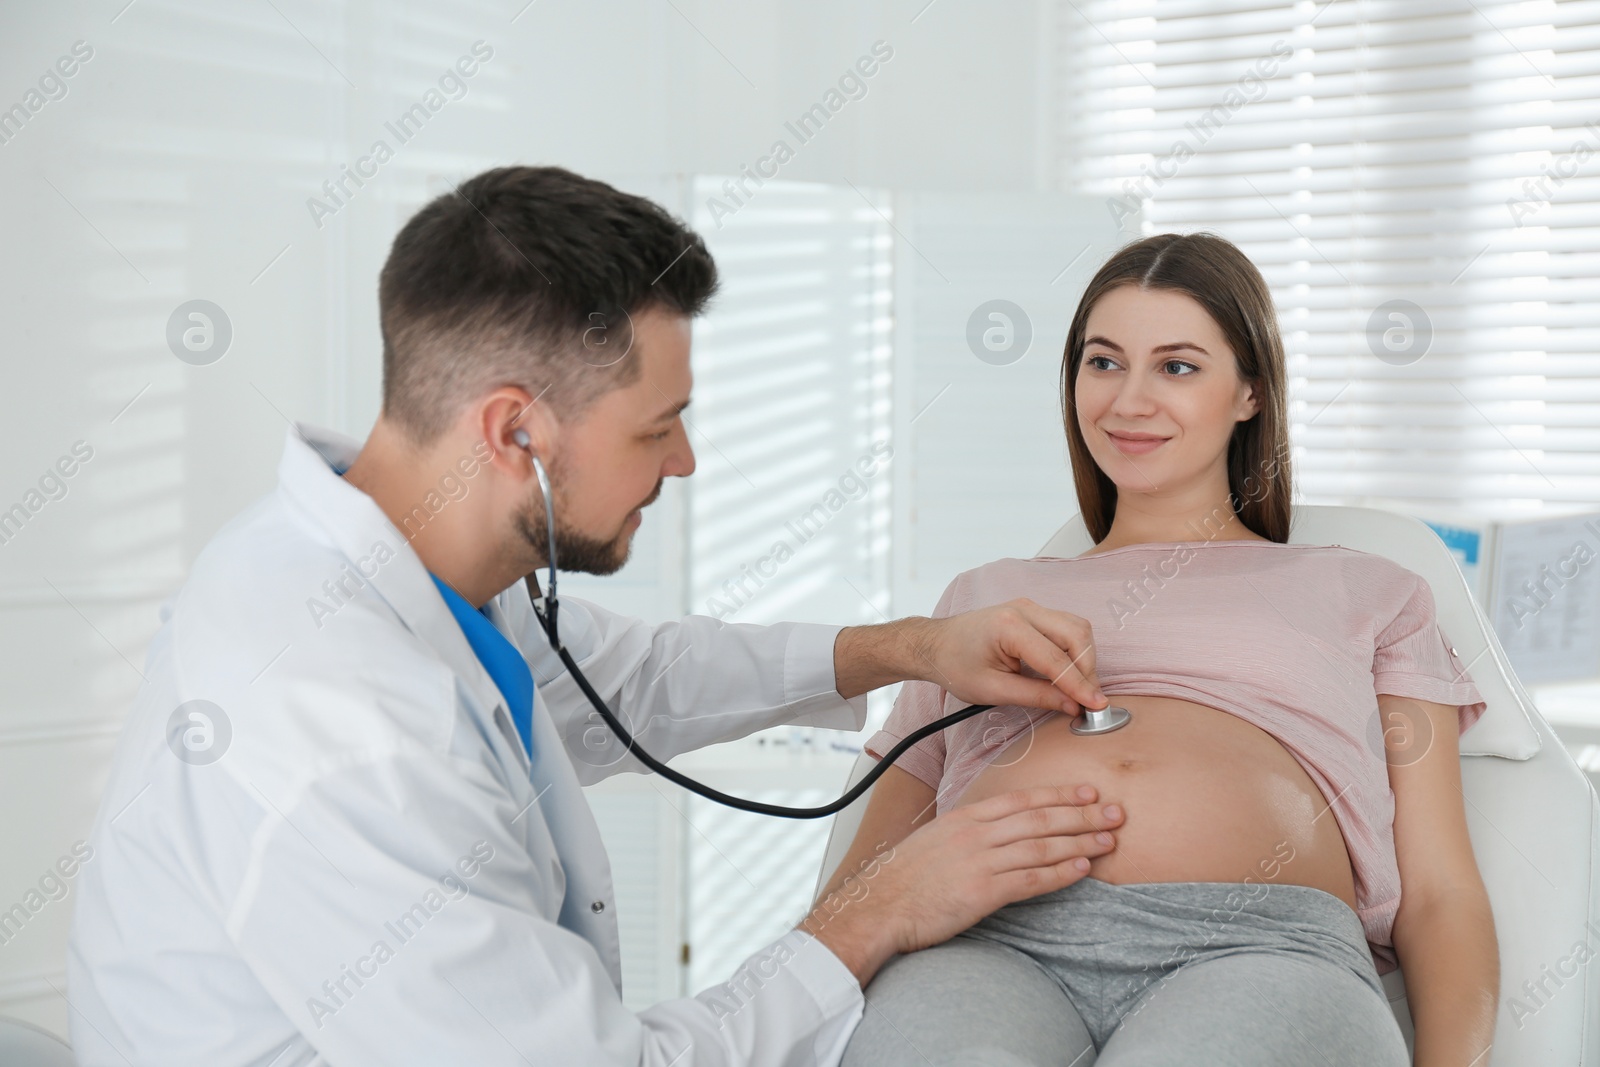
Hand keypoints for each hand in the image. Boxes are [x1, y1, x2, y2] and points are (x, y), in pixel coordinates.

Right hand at [804, 784, 1121, 984]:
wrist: (878, 905)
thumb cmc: (902, 878)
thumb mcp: (934, 841)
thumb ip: (967, 834)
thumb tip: (995, 833)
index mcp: (965, 817)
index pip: (1022, 800)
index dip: (1059, 795)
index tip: (1087, 792)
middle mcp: (976, 834)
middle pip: (1039, 818)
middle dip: (1081, 814)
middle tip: (1114, 812)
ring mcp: (980, 862)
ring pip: (1041, 846)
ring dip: (1079, 841)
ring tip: (1109, 840)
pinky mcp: (982, 892)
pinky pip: (1030, 880)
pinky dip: (1059, 873)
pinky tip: (1081, 869)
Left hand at [919, 598, 1107, 712]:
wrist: (935, 645)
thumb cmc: (956, 666)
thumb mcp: (993, 690)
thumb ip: (1036, 696)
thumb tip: (1072, 706)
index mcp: (1009, 626)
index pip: (1056, 658)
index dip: (1079, 685)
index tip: (1096, 707)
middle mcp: (1024, 609)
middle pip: (1076, 635)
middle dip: (1087, 670)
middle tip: (1089, 701)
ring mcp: (1029, 607)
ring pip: (1076, 628)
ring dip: (1084, 658)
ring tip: (1080, 689)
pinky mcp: (1033, 612)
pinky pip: (1066, 626)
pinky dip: (1075, 649)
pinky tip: (1070, 673)